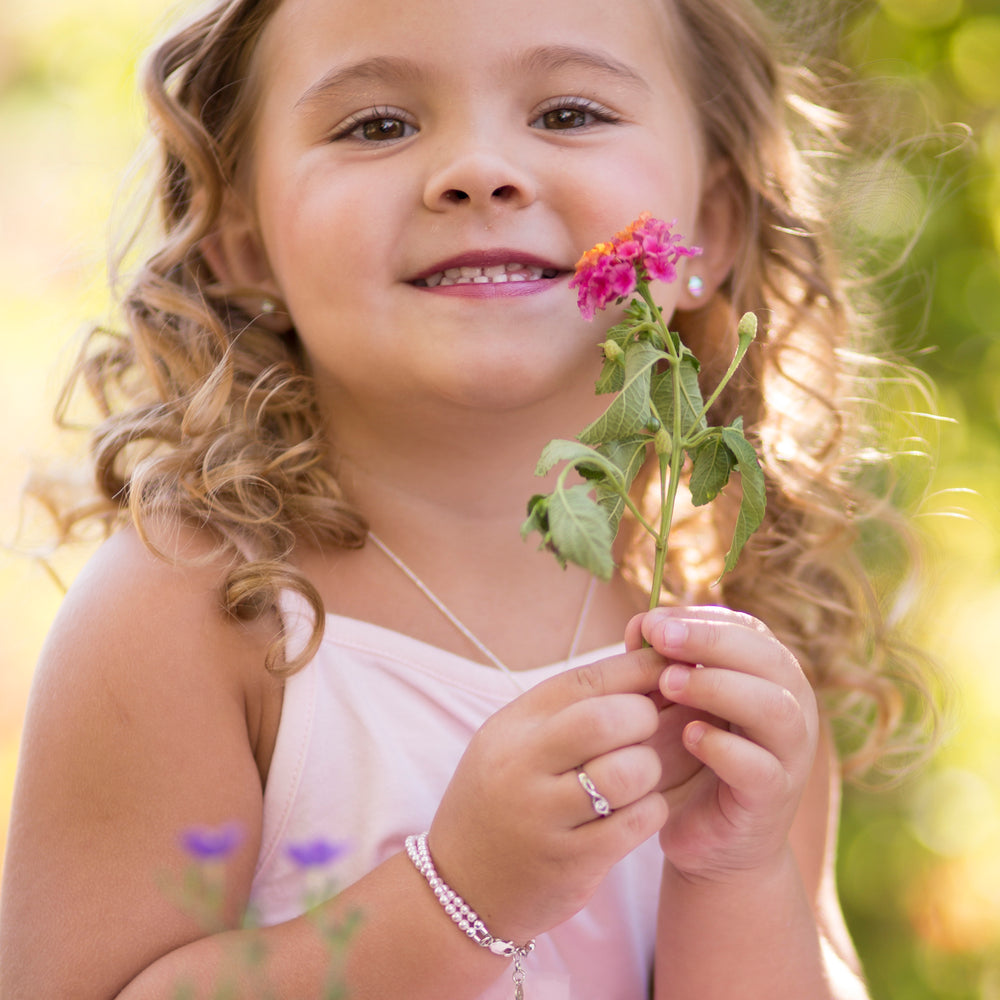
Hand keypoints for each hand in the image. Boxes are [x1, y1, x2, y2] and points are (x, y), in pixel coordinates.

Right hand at [428, 648, 669, 941]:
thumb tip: (641, 666)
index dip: (635, 667)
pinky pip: (636, 823)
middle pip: (606, 720)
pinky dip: (651, 810)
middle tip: (646, 730)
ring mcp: (545, 816)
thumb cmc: (501, 799)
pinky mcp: (571, 862)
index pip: (584, 680)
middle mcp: (523, 765)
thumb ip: (567, 709)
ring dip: (649, 769)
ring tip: (639, 775)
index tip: (665, 666)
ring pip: (627, 773)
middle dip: (644, 717)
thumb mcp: (514, 743)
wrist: (460, 886)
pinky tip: (638, 810)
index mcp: (512, 727)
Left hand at [625, 606, 818, 883]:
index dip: (703, 618)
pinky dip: (724, 748)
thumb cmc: (692, 759)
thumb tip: (638, 625)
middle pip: (769, 659)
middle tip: (659, 638)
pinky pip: (760, 769)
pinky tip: (688, 736)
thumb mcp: (676, 704)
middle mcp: (793, 709)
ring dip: (720, 688)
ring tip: (669, 683)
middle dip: (711, 641)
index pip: (750, 630)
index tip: (653, 620)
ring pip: (775, 709)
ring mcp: (790, 756)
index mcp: (772, 677)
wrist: (710, 842)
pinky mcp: (773, 799)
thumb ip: (664, 663)